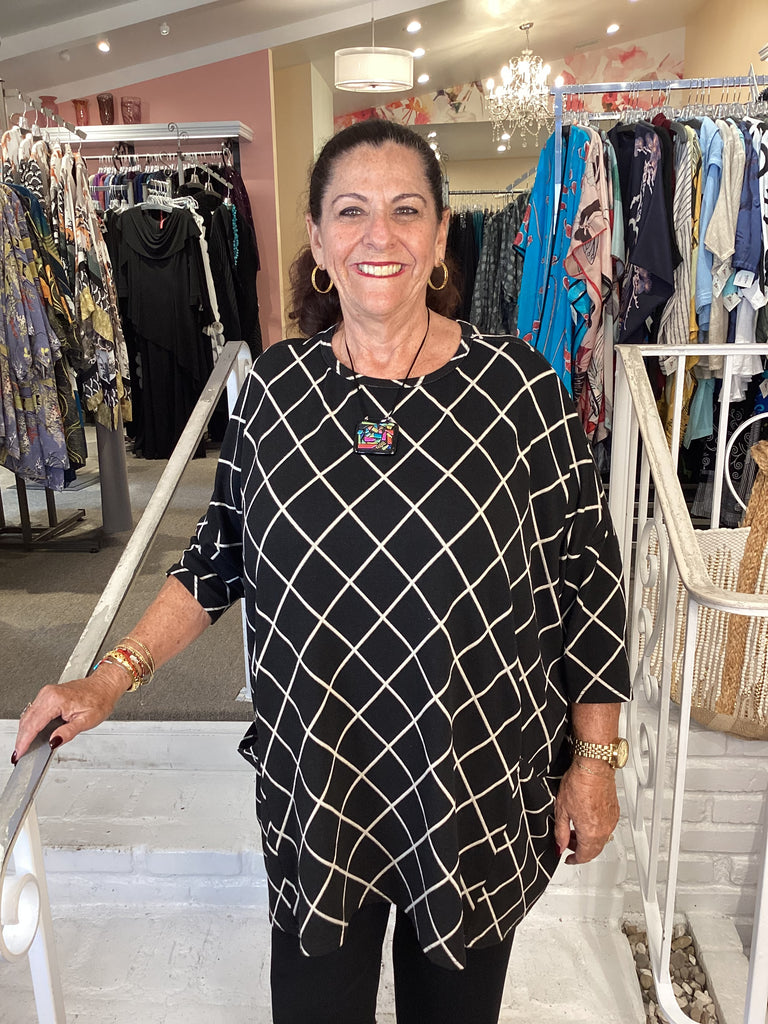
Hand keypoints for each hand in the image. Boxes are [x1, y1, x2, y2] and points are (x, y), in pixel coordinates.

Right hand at [12, 665, 128, 762]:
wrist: (104, 686)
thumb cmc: (100, 700)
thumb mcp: (87, 720)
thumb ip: (68, 732)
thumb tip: (53, 742)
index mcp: (56, 700)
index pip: (33, 724)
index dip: (24, 741)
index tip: (20, 754)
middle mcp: (48, 694)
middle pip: (27, 721)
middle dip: (22, 739)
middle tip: (20, 755)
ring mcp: (47, 693)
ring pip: (28, 716)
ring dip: (24, 732)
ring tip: (24, 748)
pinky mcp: (48, 695)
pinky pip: (33, 712)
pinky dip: (30, 724)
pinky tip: (31, 735)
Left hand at [553, 762, 619, 864]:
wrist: (594, 767)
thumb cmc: (578, 783)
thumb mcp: (561, 809)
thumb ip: (560, 832)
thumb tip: (559, 846)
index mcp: (590, 832)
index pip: (583, 856)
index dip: (573, 859)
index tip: (567, 857)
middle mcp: (604, 830)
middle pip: (593, 851)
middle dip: (579, 849)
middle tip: (567, 842)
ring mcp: (611, 821)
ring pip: (601, 840)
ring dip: (588, 840)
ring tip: (575, 829)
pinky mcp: (614, 813)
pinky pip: (606, 829)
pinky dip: (596, 830)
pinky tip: (586, 820)